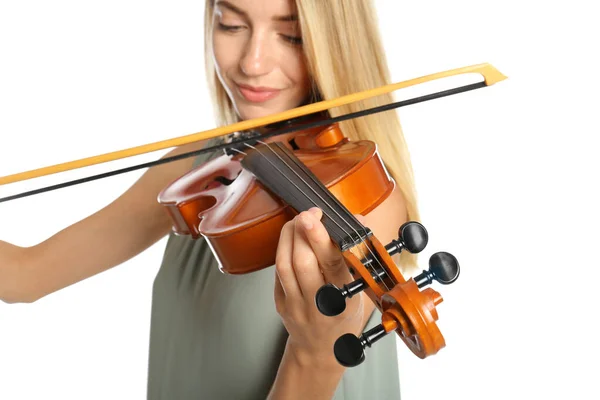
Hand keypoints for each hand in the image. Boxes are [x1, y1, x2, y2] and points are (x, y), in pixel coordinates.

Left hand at [274, 207, 367, 367]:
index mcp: (343, 300)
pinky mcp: (280, 303)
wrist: (320, 350)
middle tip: (310, 213)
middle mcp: (317, 303)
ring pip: (285, 264)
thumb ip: (356, 257)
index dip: (323, 238)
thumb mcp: (358, 291)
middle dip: (303, 232)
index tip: (322, 217)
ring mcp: (295, 305)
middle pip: (303, 263)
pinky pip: (278, 271)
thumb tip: (357, 219)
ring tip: (299, 220)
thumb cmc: (344, 318)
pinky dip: (283, 249)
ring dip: (290, 236)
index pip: (332, 265)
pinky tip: (291, 237)